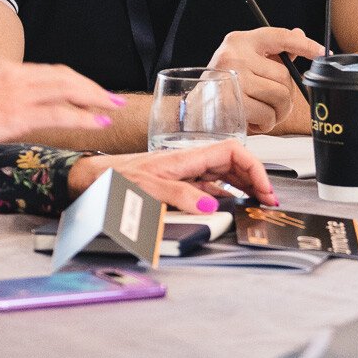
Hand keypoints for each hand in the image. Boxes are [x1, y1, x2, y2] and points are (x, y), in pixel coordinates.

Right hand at [0, 61, 122, 155]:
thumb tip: (13, 110)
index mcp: (2, 69)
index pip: (49, 72)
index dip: (75, 81)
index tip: (91, 90)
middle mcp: (12, 75)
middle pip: (64, 77)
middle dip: (92, 88)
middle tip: (113, 98)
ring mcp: (14, 94)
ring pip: (67, 91)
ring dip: (94, 99)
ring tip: (112, 108)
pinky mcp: (14, 115)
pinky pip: (58, 113)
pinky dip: (82, 116)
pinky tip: (96, 121)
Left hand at [68, 140, 278, 211]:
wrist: (90, 181)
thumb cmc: (113, 179)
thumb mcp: (147, 188)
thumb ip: (180, 196)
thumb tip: (211, 205)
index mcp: (186, 156)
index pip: (232, 151)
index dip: (253, 167)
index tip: (264, 189)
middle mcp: (188, 162)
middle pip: (233, 163)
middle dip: (254, 179)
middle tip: (268, 201)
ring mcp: (183, 174)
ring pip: (223, 176)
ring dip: (243, 187)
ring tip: (256, 204)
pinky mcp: (176, 186)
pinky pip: (208, 188)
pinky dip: (224, 196)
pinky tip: (229, 206)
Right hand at [210, 26, 327, 132]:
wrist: (194, 111)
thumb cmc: (223, 85)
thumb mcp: (244, 61)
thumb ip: (272, 51)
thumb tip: (299, 34)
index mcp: (241, 41)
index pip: (281, 37)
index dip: (305, 45)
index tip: (323, 53)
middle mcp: (236, 56)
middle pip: (284, 76)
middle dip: (285, 96)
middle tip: (273, 103)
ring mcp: (234, 79)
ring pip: (280, 97)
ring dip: (277, 112)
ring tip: (262, 112)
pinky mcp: (234, 103)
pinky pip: (268, 116)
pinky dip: (265, 124)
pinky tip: (252, 120)